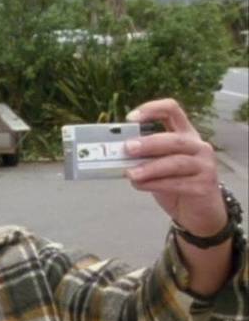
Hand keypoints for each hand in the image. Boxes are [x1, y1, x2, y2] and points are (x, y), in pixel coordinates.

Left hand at [124, 99, 226, 235]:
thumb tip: (116, 154)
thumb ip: (144, 157)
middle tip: (128, 149)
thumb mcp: (158, 165)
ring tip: (130, 173)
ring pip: (176, 162)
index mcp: (185, 134)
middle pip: (174, 139)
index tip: (130, 118)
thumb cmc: (175, 183)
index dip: (152, 109)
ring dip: (150, 167)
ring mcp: (204, 165)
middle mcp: (198, 146)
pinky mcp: (204, 185)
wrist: (198, 211)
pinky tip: (140, 185)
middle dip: (149, 143)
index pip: (172, 111)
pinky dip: (156, 184)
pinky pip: (178, 183)